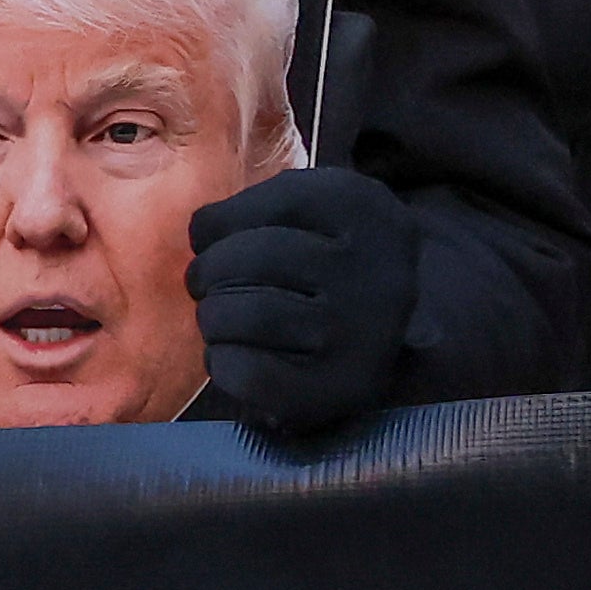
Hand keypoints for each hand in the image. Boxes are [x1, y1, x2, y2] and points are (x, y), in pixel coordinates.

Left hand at [184, 160, 415, 445]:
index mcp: (368, 212)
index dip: (223, 220)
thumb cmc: (331, 268)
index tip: (210, 237)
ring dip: (213, 318)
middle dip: (209, 271)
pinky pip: (251, 372)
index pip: (276, 202)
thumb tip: (202, 230)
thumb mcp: (319, 214)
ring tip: (220, 319)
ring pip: (246, 315)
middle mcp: (374, 271)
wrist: (387, 346)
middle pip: (255, 258)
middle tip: (207, 284)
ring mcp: (360, 335)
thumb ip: (264, 207)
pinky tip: (230, 355)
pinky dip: (222, 363)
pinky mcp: (339, 387)